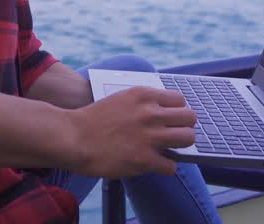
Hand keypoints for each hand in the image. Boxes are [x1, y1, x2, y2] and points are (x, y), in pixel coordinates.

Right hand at [66, 86, 196, 176]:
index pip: (180, 100)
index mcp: (144, 95)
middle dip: (184, 127)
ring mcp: (149, 136)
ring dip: (180, 146)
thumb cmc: (93, 119)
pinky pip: (172, 166)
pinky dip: (165, 167)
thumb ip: (143, 102)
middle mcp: (150, 113)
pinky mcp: (144, 159)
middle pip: (190, 118)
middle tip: (174, 135)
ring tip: (169, 150)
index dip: (176, 112)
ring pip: (187, 139)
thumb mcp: (121, 99)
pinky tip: (155, 165)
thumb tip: (163, 112)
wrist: (72, 137)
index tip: (170, 120)